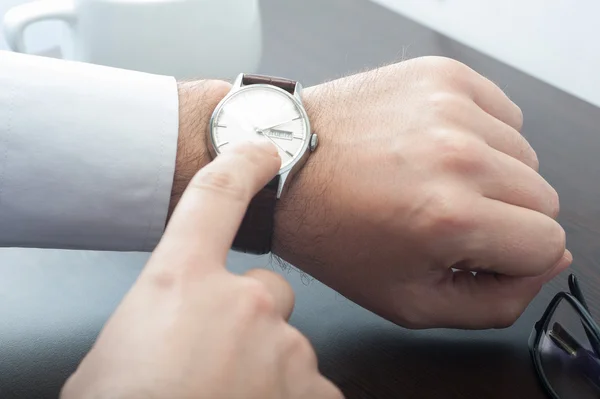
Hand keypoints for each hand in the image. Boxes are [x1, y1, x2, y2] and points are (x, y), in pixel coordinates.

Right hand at [61, 142, 341, 398]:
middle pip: (265, 291)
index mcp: (181, 283)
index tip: (260, 149)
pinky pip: (309, 386)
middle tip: (214, 362)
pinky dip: (288, 398)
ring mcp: (286, 349)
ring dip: (265, 368)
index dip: (240, 165)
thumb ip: (156, 323)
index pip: (215, 197)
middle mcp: (244, 304)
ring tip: (224, 398)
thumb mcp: (115, 356)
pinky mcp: (314, 393)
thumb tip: (170, 329)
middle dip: (247, 320)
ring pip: (287, 344)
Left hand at [274, 56, 570, 328]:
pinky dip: (478, 135)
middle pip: (543, 198)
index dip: (514, 257)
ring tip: (431, 180)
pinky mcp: (441, 76)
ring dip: (489, 175)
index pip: (549, 244)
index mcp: (449, 217)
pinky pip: (501, 114)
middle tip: (445, 217)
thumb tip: (547, 264)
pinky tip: (432, 148)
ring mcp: (450, 107)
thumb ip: (494, 302)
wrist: (286, 169)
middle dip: (503, 218)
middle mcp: (457, 155)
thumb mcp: (408, 300)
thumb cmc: (333, 232)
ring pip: (524, 155)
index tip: (475, 251)